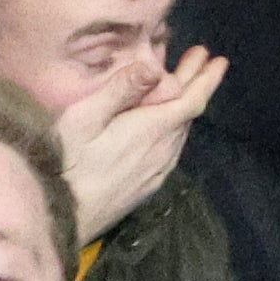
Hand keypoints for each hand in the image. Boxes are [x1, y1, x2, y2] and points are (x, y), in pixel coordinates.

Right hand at [55, 46, 226, 236]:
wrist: (60, 221)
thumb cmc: (66, 163)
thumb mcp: (85, 118)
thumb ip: (120, 91)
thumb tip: (154, 66)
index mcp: (151, 130)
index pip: (190, 100)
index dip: (206, 79)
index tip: (218, 59)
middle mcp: (161, 152)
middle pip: (188, 114)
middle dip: (197, 85)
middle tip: (205, 61)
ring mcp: (156, 173)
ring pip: (181, 134)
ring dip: (186, 107)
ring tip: (188, 87)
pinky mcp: (146, 187)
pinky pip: (172, 150)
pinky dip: (176, 129)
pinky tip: (169, 127)